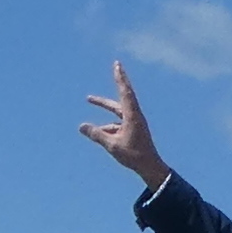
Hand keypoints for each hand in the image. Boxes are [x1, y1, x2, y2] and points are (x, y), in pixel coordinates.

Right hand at [79, 59, 167, 187]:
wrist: (150, 167)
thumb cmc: (133, 156)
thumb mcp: (111, 145)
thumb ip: (96, 135)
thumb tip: (81, 126)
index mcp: (132, 116)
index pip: (125, 92)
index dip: (120, 78)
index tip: (117, 65)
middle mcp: (135, 116)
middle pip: (123, 95)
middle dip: (117, 81)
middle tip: (115, 66)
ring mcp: (135, 122)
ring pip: (117, 109)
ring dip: (105, 104)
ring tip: (89, 98)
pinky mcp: (133, 129)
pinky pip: (118, 122)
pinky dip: (108, 124)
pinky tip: (97, 131)